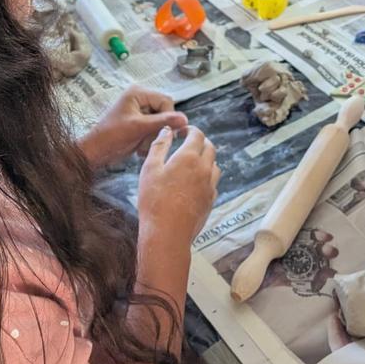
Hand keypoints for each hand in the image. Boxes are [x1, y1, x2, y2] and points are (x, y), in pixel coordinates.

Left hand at [79, 86, 187, 167]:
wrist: (95, 152)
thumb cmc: (113, 136)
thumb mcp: (139, 127)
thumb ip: (162, 122)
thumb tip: (186, 119)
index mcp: (138, 93)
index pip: (166, 101)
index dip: (167, 117)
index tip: (161, 132)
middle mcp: (140, 98)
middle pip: (164, 111)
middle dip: (158, 128)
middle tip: (148, 141)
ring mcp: (139, 110)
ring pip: (160, 122)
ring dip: (153, 136)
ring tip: (142, 145)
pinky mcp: (138, 122)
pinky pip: (153, 128)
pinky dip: (149, 139)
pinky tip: (140, 147)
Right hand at [138, 125, 219, 244]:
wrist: (167, 233)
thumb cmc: (154, 200)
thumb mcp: (150, 169)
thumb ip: (159, 146)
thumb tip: (166, 131)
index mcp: (189, 157)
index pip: (197, 135)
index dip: (190, 130)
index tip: (182, 131)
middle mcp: (204, 169)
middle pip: (210, 148)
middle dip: (200, 142)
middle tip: (188, 143)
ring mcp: (210, 186)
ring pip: (214, 165)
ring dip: (206, 159)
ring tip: (191, 163)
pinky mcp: (211, 200)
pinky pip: (213, 183)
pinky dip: (207, 177)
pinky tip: (194, 183)